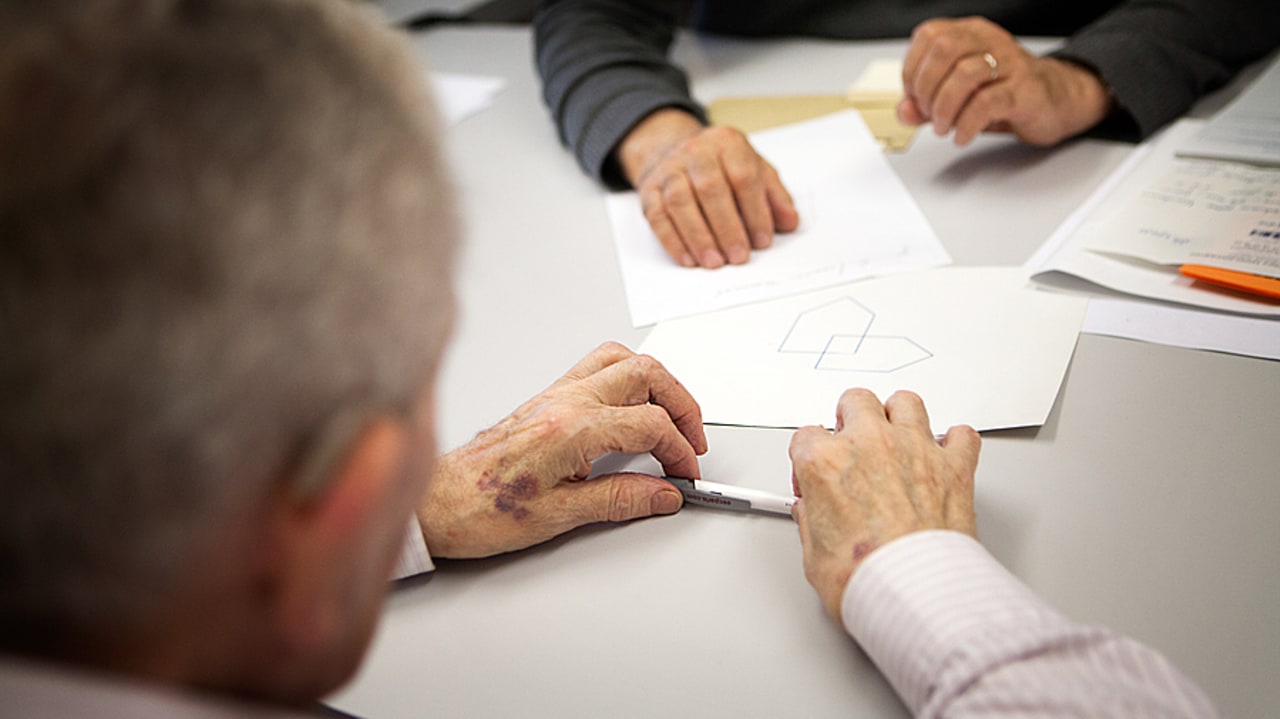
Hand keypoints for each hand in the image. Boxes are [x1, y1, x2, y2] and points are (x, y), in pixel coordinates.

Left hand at [418, 342, 707, 557]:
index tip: (686, 475)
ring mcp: (555, 394)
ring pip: (624, 360)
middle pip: (647, 374)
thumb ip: (620, 500)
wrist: (437, 502)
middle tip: (692, 441)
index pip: (649, 424)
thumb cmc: (481, 509)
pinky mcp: (547, 398)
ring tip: (671, 419)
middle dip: (682, 405)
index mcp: (570, 429)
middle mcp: (564, 401)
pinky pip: (599, 366)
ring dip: (658, 385)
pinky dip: (629, 379)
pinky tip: (633, 407)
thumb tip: (663, 494)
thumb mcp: (559, 517)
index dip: (680, 450)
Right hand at [615, 108, 798, 268]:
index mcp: (728, 143)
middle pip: (710, 189)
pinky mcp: (650, 189)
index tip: (762, 240)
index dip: (755, 211)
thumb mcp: (754, 170)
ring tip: (715, 262)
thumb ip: (774, 196)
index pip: (744, 177)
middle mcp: (696, 151)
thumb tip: (789, 222)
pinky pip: (658, 216)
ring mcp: (669, 169)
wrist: (675, 151)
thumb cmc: (721, 166)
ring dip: (699, 237)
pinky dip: (673, 241)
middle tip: (738, 256)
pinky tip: (689, 259)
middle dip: (727, 228)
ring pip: (680, 202)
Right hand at [788, 389, 979, 621]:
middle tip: (852, 441)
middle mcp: (870, 444)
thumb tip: (815, 517)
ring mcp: (914, 449)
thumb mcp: (813, 557)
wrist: (917, 594)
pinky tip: (945, 456)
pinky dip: (954, 443)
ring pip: (906, 402)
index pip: (806, 436)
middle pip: (856, 401)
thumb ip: (812, 523)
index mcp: (825, 462)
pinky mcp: (954, 466)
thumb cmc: (867, 579)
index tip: (815, 477)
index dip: (808, 458)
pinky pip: (962, 435)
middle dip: (850, 419)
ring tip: (896, 437)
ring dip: (898, 416)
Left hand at [899, 17, 1112, 145]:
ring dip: (944, 108)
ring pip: (964, 74)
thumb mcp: (958, 97)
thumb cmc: (1004, 93)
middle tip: (929, 114)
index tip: (915, 98)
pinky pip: (986, 103)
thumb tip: (904, 112)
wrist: (1055, 100)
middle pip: (944, 49)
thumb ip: (926, 104)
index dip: (913, 70)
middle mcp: (990, 41)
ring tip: (944, 127)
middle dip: (926, 88)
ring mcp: (1010, 64)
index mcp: (970, 34)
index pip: (928, 36)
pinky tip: (962, 135)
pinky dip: (966, 124)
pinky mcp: (1024, 91)